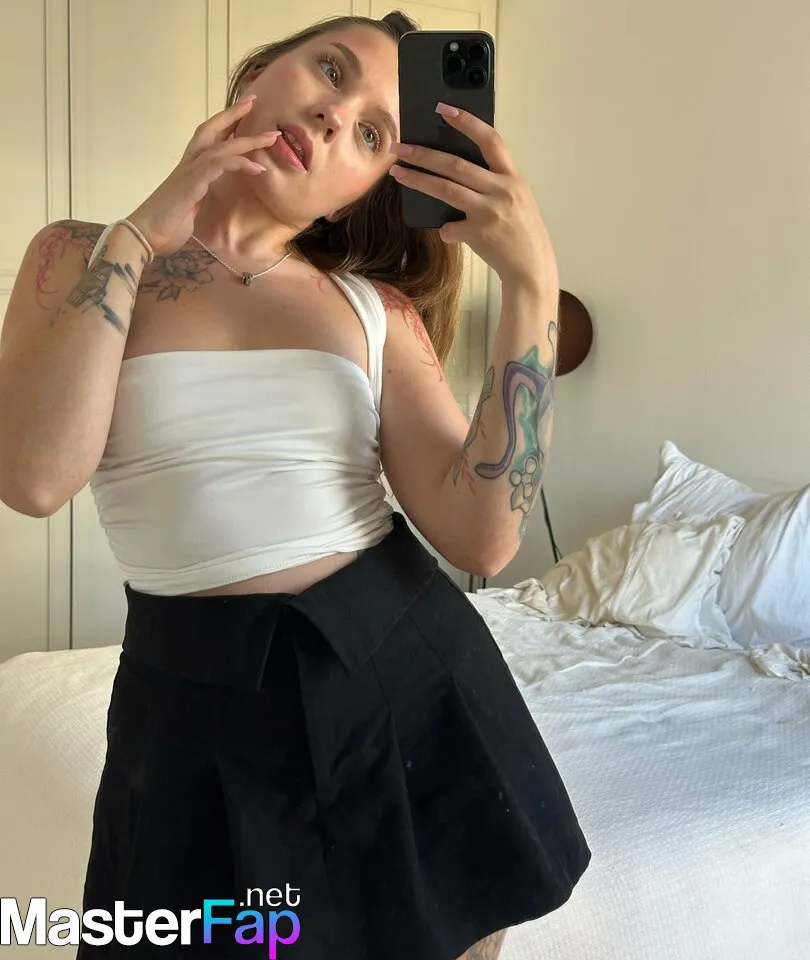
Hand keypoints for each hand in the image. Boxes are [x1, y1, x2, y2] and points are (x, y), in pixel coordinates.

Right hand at [126, 96, 280, 256]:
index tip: (243, 109)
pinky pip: (220, 166)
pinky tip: (257, 167)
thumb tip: (208, 197)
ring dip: (249, 140)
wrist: (146, 235)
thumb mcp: (190, 206)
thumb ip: (200, 195)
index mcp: (188, 168)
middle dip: (233, 115)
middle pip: (212, 129)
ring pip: (222, 146)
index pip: (207, 137)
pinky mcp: (192, 183)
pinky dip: (240, 163)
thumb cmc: (166, 224)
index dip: (224, 122)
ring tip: (272, 137)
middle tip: (254, 101)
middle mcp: (188, 164)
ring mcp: (189, 172)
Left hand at [389, 104, 557, 291]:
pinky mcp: (479, 234)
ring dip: (419, 179)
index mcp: (513, 177)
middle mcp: (502, 190)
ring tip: (398, 172)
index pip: (490, 140)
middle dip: (425, 153)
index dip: (466, 122)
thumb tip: (455, 172)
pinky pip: (450, 228)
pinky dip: (445, 230)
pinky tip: (448, 232)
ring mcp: (490, 212)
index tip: (443, 109)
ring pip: (447, 189)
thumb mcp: (517, 199)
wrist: (531, 267)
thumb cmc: (521, 232)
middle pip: (456, 165)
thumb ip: (493, 183)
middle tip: (401, 146)